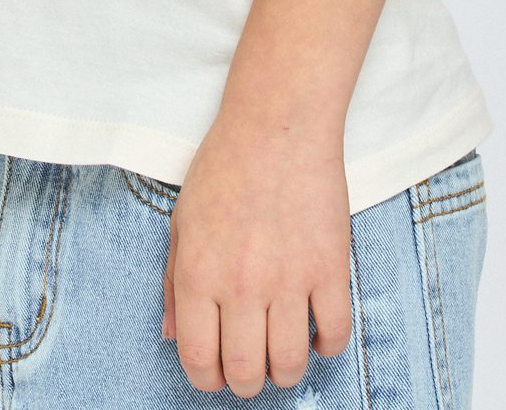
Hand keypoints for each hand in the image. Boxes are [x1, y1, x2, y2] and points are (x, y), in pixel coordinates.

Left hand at [161, 111, 352, 396]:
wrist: (278, 122)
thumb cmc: (225, 166)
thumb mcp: (182, 219)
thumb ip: (173, 282)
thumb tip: (170, 336)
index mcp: (198, 273)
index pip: (198, 360)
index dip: (206, 380)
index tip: (216, 373)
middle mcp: (240, 284)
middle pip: (245, 373)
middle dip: (245, 382)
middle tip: (250, 366)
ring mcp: (289, 278)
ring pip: (289, 364)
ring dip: (285, 371)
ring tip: (283, 353)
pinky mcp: (330, 267)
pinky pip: (335, 334)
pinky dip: (326, 345)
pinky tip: (316, 330)